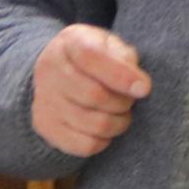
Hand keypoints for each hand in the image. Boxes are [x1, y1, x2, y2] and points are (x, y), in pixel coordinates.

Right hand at [29, 25, 149, 159]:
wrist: (58, 73)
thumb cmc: (95, 58)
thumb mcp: (111, 45)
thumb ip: (125, 57)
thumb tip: (138, 85)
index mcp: (69, 42)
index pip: (91, 57)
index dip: (121, 75)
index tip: (144, 88)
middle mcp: (50, 70)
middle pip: (95, 95)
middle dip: (123, 102)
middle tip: (130, 101)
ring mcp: (44, 99)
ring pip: (94, 124)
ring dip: (118, 123)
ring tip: (120, 114)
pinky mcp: (45, 126)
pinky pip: (84, 146)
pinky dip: (103, 141)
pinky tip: (105, 129)